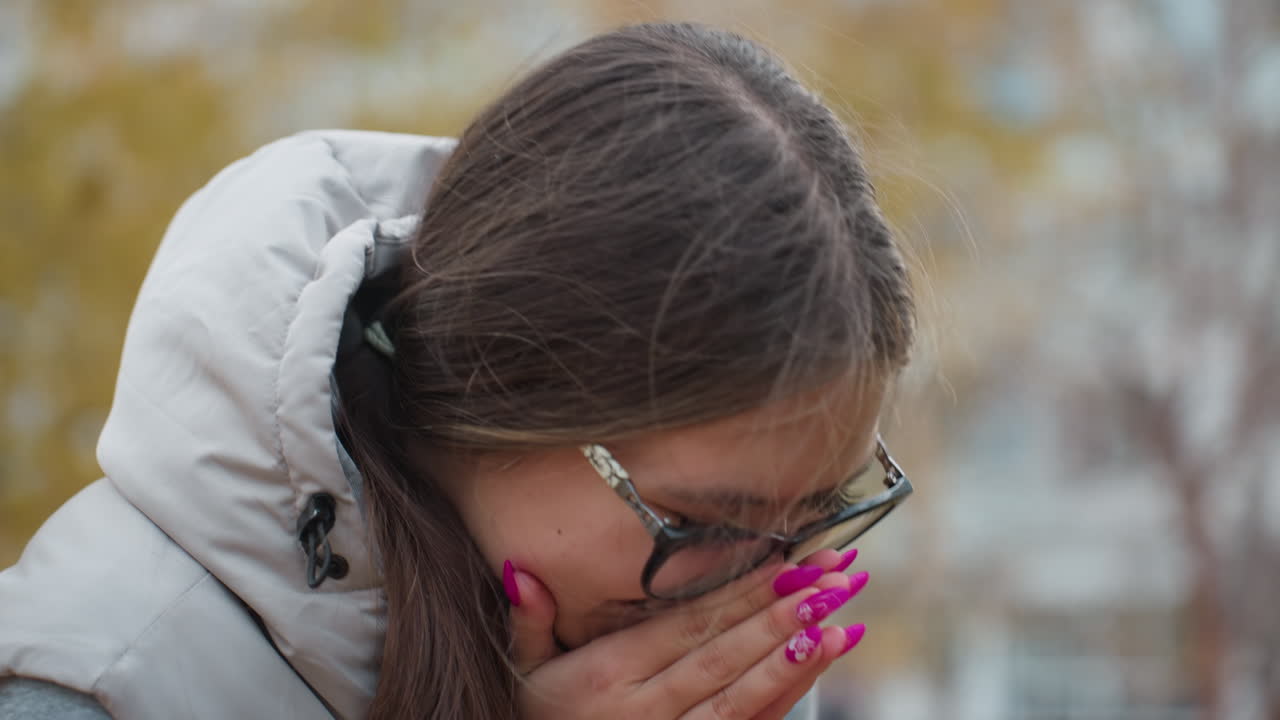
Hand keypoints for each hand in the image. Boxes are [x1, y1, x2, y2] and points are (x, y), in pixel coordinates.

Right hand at [507, 549, 867, 719]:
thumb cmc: (535, 717)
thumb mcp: (523, 668)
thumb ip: (528, 619)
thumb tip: (521, 569)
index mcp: (609, 676)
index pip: (685, 627)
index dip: (737, 593)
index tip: (784, 560)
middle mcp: (647, 709)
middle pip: (722, 656)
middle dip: (781, 614)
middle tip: (833, 577)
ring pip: (742, 697)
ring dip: (794, 657)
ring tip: (841, 618)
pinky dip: (787, 695)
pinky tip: (819, 661)